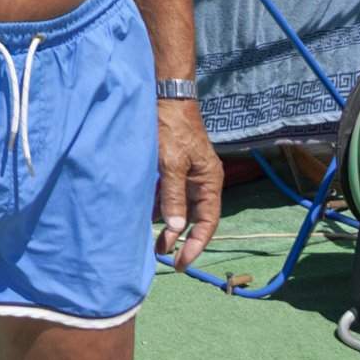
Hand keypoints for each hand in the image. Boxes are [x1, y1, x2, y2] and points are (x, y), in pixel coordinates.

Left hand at [155, 99, 221, 270]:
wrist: (166, 96)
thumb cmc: (171, 128)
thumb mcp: (171, 164)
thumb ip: (173, 196)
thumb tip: (175, 228)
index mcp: (209, 181)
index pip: (207, 222)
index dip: (196, 244)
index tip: (182, 262)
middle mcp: (203, 180)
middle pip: (194, 217)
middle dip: (180, 238)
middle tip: (163, 256)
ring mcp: (190, 173)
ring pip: (181, 206)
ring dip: (169, 224)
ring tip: (155, 242)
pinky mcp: (175, 166)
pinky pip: (171, 193)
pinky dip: (162, 206)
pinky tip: (150, 216)